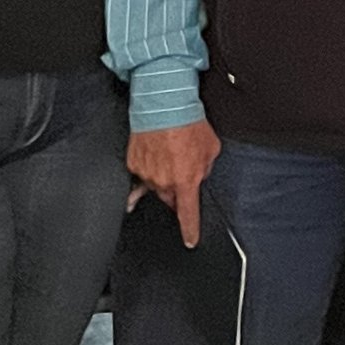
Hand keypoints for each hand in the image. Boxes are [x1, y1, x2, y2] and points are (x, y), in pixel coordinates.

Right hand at [128, 120, 221, 249]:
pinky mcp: (133, 163)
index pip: (187, 215)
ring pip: (155, 187)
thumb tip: (198, 174)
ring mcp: (146, 174)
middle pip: (170, 199)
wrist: (164, 103)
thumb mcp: (211, 148)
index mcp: (186, 181)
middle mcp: (164, 182)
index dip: (189, 230)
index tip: (190, 241)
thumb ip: (205, 168)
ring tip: (169, 155)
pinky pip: (141, 175)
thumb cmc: (189, 123)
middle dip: (177, 191)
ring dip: (162, 177)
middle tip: (181, 170)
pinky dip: (148, 169)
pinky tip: (153, 157)